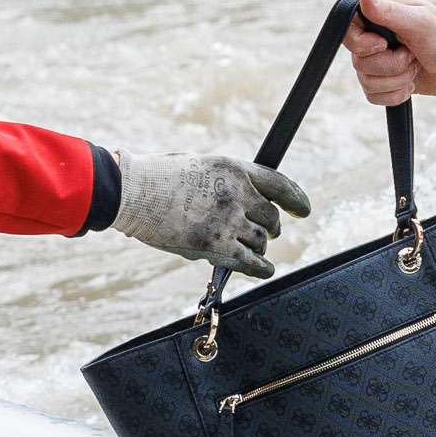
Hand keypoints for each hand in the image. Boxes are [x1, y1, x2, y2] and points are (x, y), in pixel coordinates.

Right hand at [109, 152, 310, 277]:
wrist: (132, 192)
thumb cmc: (158, 178)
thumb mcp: (201, 167)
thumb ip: (227, 184)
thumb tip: (247, 206)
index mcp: (235, 169)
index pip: (279, 185)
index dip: (296, 200)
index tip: (302, 210)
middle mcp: (238, 194)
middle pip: (272, 218)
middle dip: (270, 228)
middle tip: (264, 233)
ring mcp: (228, 222)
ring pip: (261, 241)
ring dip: (258, 246)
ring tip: (247, 248)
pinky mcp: (216, 247)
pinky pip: (252, 263)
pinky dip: (261, 268)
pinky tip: (264, 269)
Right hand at [345, 0, 435, 105]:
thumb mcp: (420, 22)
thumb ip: (390, 11)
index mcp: (378, 13)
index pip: (348, 28)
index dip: (362, 44)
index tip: (384, 45)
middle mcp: (372, 36)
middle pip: (357, 61)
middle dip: (391, 65)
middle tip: (411, 55)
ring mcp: (376, 60)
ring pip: (366, 81)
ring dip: (398, 79)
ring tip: (415, 67)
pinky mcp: (381, 80)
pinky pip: (373, 96)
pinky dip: (396, 94)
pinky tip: (410, 82)